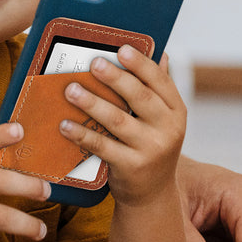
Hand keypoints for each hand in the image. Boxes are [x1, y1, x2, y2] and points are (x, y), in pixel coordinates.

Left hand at [57, 47, 186, 207]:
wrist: (153, 193)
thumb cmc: (151, 142)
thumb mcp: (161, 117)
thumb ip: (156, 86)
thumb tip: (156, 50)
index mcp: (176, 110)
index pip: (160, 81)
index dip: (141, 64)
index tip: (121, 49)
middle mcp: (168, 129)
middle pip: (139, 97)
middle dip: (115, 78)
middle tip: (93, 63)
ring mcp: (151, 150)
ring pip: (118, 121)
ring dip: (92, 103)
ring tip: (71, 89)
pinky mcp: (131, 167)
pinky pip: (102, 146)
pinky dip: (82, 134)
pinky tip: (65, 124)